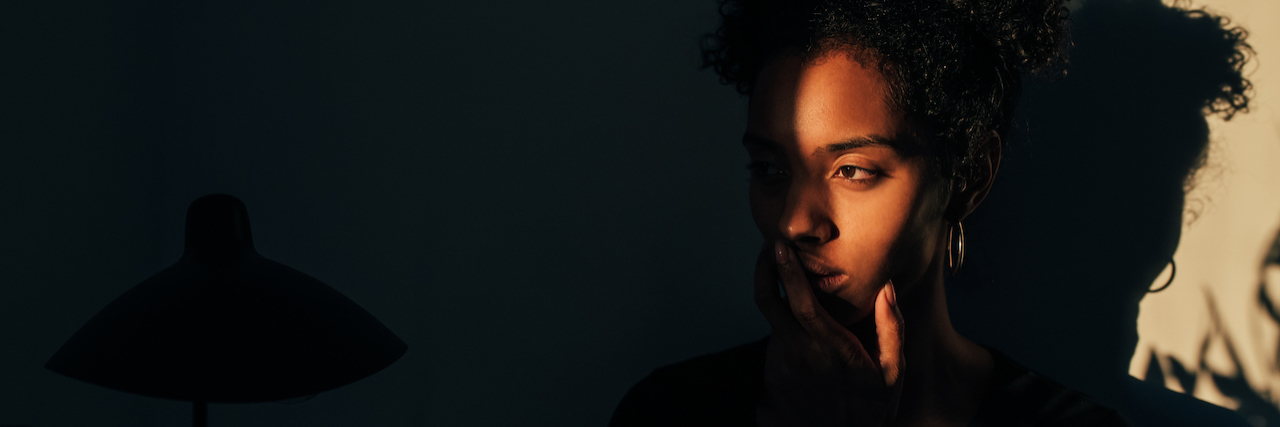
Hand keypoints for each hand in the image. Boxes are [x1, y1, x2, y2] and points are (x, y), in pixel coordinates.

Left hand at [755, 241, 904, 426]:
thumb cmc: (871, 407)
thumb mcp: (892, 372)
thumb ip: (891, 327)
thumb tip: (886, 287)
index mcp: (830, 348)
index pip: (801, 302)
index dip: (788, 272)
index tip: (780, 247)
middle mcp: (800, 354)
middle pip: (768, 301)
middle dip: (765, 270)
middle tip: (770, 248)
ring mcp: (781, 365)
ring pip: (772, 319)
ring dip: (777, 298)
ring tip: (790, 284)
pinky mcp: (772, 375)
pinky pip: (775, 340)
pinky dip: (783, 325)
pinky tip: (798, 326)